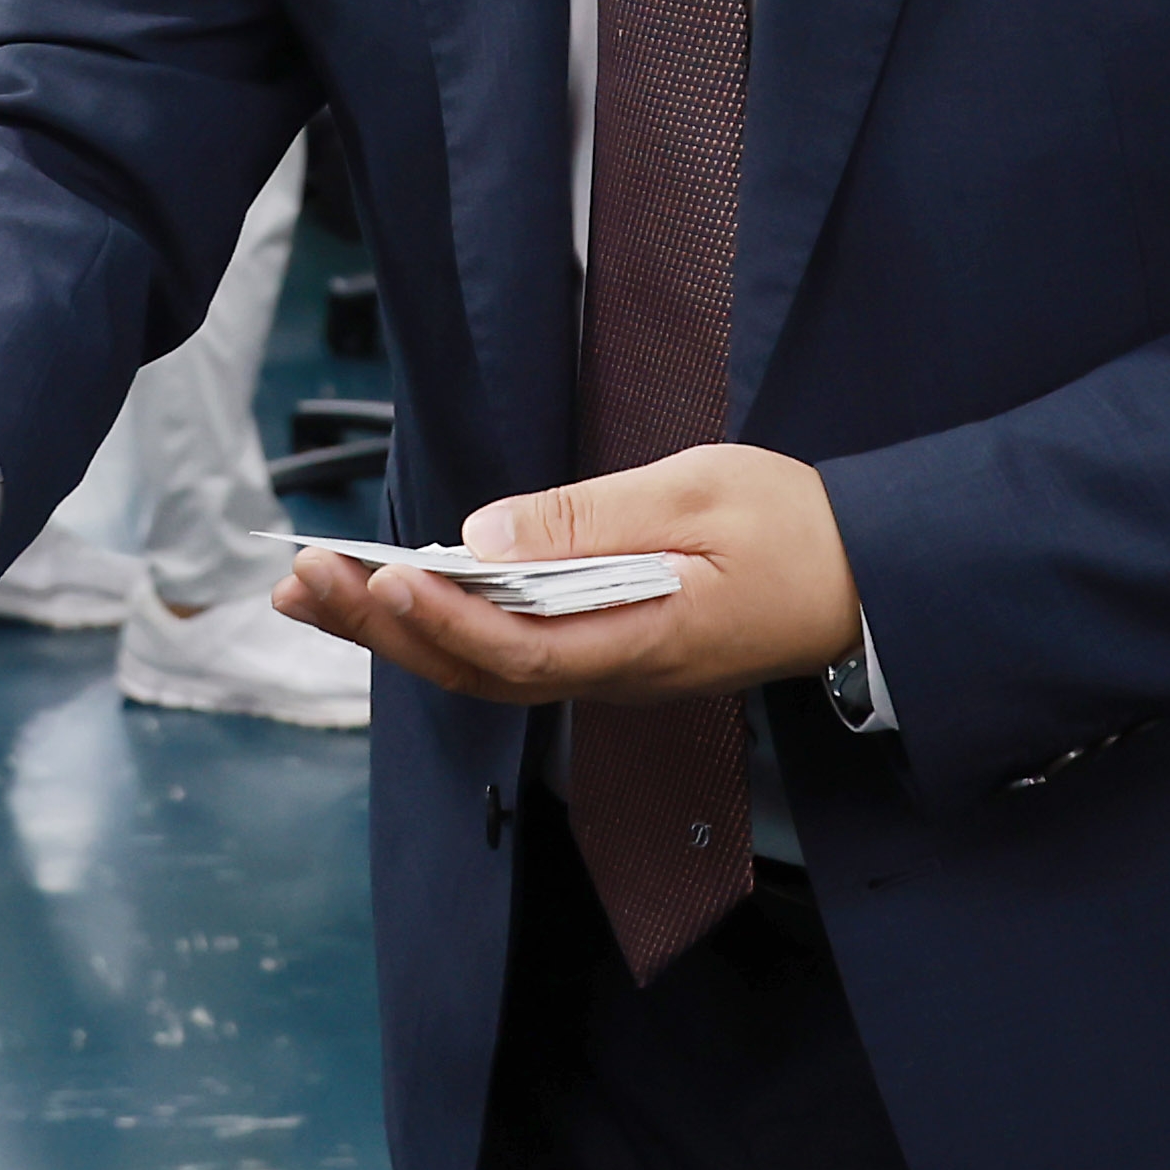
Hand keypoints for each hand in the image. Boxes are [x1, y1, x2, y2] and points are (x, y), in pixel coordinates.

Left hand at [272, 446, 860, 711]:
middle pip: (477, 669)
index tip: (385, 579)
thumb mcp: (697, 496)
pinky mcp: (603, 650)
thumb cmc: (794, 532)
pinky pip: (506, 650)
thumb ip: (590, 519)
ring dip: (393, 630)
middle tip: (302, 579)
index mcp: (646, 643)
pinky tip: (391, 597)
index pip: (523, 650)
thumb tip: (484, 534)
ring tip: (314, 589)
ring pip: (481, 666)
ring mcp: (606, 668)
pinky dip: (438, 624)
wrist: (867, 581)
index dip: (447, 621)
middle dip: (382, 626)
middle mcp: (614, 673)